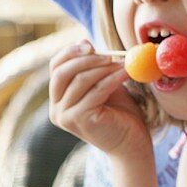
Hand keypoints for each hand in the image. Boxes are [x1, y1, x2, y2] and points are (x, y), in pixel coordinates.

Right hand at [48, 41, 150, 157]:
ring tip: (124, 62)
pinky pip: (96, 91)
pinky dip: (112, 78)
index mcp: (58, 98)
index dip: (70, 52)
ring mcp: (65, 116)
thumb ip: (94, 68)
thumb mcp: (104, 85)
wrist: (132, 143)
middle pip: (62, 73)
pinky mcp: (79, 120)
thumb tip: (85, 42)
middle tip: (107, 53)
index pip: (55, 68)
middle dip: (85, 58)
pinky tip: (127, 72)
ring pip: (80, 80)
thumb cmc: (120, 113)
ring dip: (104, 67)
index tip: (90, 44)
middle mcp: (56, 108)